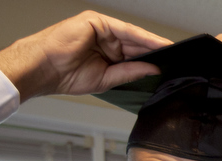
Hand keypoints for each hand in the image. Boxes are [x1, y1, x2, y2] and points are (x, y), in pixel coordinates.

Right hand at [0, 11, 171, 101]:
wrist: (44, 69)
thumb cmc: (66, 75)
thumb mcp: (107, 78)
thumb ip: (130, 72)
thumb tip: (153, 70)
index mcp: (105, 53)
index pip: (133, 55)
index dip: (151, 60)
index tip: (169, 66)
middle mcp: (104, 39)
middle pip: (136, 44)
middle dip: (155, 51)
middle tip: (177, 58)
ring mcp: (100, 28)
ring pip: (133, 36)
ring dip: (152, 44)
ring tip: (171, 51)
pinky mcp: (96, 21)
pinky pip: (124, 30)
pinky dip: (141, 37)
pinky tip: (155, 44)